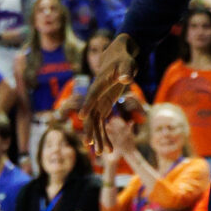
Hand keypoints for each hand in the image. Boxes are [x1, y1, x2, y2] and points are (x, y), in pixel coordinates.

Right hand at [76, 35, 138, 152]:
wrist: (119, 57)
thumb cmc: (124, 59)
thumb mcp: (127, 64)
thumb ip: (126, 71)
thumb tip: (126, 79)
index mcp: (99, 84)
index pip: (93, 95)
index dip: (87, 105)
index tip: (82, 117)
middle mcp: (96, 95)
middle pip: (90, 114)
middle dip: (90, 129)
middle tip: (89, 144)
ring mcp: (98, 101)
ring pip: (95, 122)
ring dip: (98, 137)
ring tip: (103, 153)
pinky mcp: (103, 106)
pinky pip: (101, 123)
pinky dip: (104, 134)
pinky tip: (108, 148)